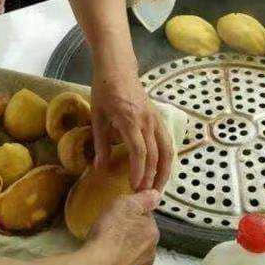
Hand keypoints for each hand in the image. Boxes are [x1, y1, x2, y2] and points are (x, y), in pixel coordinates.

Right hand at [86, 190, 159, 264]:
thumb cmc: (110, 234)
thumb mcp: (125, 205)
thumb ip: (142, 199)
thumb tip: (156, 195)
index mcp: (152, 233)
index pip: (145, 218)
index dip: (131, 214)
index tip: (119, 214)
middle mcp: (150, 253)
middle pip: (140, 238)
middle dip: (128, 234)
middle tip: (110, 229)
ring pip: (132, 256)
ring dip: (122, 251)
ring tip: (104, 246)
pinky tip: (102, 261)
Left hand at [90, 66, 172, 190]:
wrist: (118, 69)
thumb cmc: (104, 91)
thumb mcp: (97, 117)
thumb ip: (101, 143)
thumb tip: (99, 168)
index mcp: (129, 120)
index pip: (139, 151)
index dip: (139, 171)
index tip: (135, 187)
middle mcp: (147, 121)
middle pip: (156, 154)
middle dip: (152, 177)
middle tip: (145, 195)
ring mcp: (155, 119)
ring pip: (167, 149)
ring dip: (165, 171)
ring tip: (158, 188)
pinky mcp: (159, 118)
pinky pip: (167, 141)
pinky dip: (167, 158)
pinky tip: (162, 170)